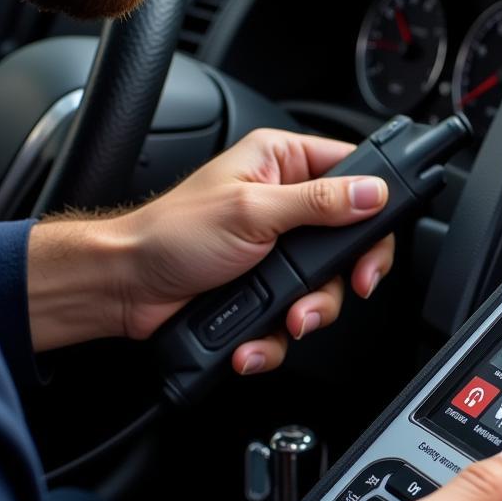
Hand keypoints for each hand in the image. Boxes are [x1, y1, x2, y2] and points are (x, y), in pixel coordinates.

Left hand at [27, 129, 394, 369]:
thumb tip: (371, 193)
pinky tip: (257, 337)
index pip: (352, 172)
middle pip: (349, 240)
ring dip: (309, 312)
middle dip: (342, 277)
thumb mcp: (252, 212)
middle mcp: (284, 203)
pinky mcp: (266, 288)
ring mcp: (277, 250)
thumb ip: (318, 203)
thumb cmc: (170, 234)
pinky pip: (295, 313)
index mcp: (281, 163)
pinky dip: (278, 335)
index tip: (372, 244)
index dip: (374, 208)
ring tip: (286, 320)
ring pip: (325, 286)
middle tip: (348, 288)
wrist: (128, 288)